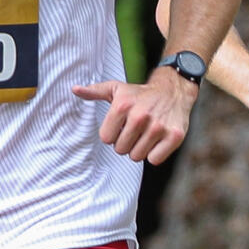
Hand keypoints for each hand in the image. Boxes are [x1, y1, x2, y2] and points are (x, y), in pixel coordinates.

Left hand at [73, 67, 198, 164]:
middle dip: (126, 143)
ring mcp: (159, 127)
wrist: (173, 91)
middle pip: (121, 150)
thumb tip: (74, 89)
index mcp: (122, 106)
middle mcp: (140, 116)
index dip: (113, 134)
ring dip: (140, 149)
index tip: (122, 126)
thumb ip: (95, 91)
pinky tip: (157, 140)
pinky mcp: (174, 136)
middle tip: (135, 131)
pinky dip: (155, 154)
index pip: (106, 139)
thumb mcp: (117, 89)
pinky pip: (154, 160)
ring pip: (137, 156)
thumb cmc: (140, 94)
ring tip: (146, 135)